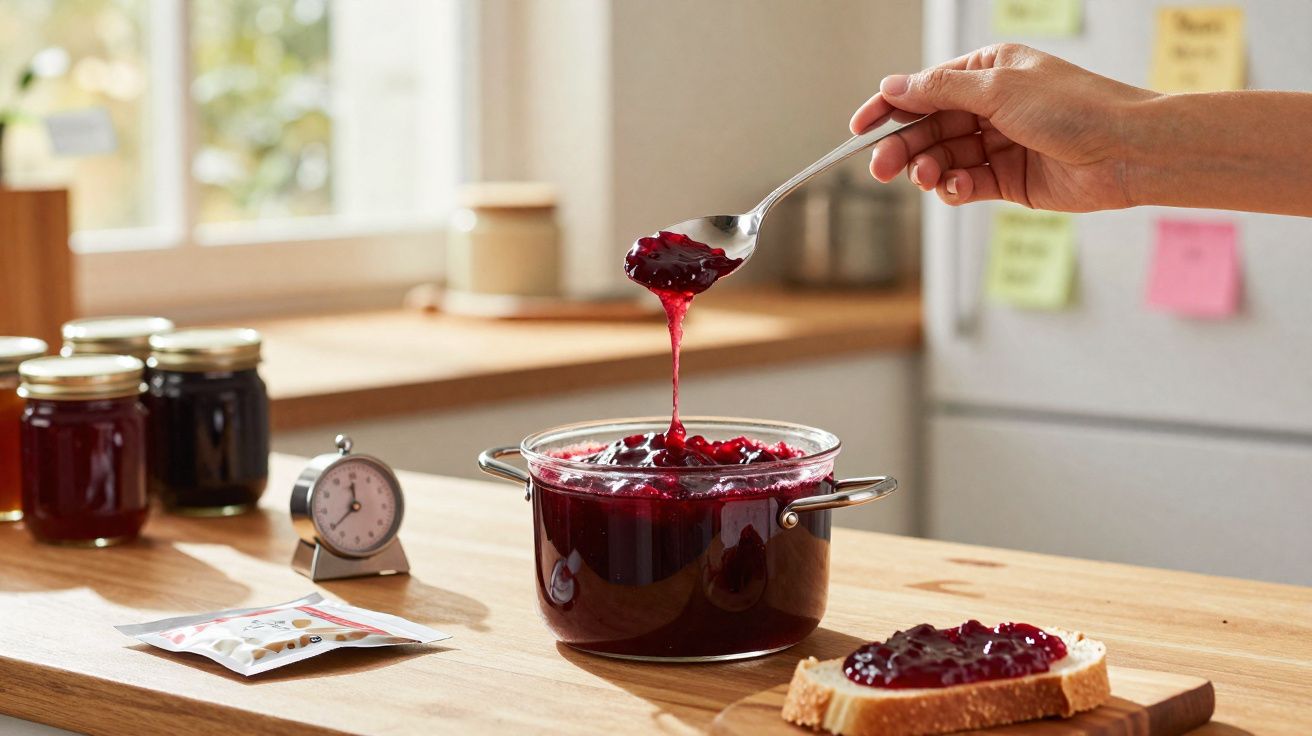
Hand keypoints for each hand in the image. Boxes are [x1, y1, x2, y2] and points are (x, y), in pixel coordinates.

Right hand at [852, 44, 1158, 211]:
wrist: (1126, 151)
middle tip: (880, 168)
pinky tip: (957, 188)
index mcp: (988, 73)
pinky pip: (965, 184)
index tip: (858, 129)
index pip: (924, 89)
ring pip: (943, 158)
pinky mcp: (1008, 180)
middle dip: (904, 147)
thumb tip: (893, 87)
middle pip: (928, 128)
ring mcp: (998, 144)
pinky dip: (955, 188)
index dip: (888, 109)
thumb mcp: (999, 90)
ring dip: (929, 170)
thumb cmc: (1075, 108)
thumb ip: (940, 92)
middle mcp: (990, 106)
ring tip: (929, 179)